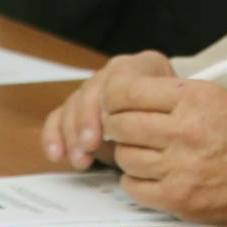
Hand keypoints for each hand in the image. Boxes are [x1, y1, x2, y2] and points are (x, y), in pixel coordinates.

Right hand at [42, 50, 175, 170]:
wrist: (169, 124)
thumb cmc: (172, 120)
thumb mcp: (169, 118)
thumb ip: (149, 121)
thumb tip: (122, 136)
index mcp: (144, 66)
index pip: (119, 77)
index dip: (110, 102)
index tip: (110, 125)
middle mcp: (116, 72)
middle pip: (91, 90)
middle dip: (87, 121)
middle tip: (90, 146)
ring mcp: (95, 89)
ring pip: (73, 104)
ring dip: (72, 135)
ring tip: (81, 160)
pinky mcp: (77, 108)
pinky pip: (58, 117)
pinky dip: (54, 136)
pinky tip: (57, 155)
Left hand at [104, 77, 226, 223]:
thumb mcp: (216, 95)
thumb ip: (174, 93)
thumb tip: (126, 98)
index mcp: (193, 98)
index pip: (128, 92)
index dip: (113, 98)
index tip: (115, 103)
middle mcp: (184, 130)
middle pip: (120, 125)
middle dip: (115, 126)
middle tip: (121, 129)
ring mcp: (179, 166)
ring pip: (125, 157)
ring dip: (128, 155)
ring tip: (143, 152)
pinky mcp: (177, 196)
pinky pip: (133, 186)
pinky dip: (135, 180)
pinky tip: (150, 174)